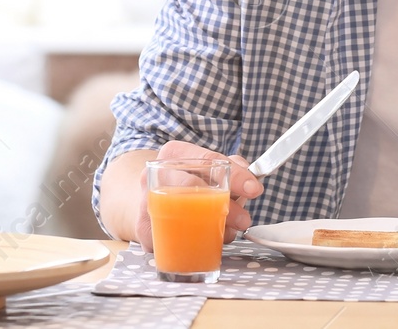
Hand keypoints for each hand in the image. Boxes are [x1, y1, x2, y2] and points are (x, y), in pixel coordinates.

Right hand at [135, 142, 264, 249]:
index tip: (255, 190)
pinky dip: (197, 243)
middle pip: (194, 190)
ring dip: (214, 229)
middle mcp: (154, 176)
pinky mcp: (143, 231)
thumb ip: (229, 166)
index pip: (207, 159)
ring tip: (230, 232)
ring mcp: (144, 204)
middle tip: (245, 220)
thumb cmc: (183, 180)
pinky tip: (209, 240)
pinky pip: (173, 241)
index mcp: (172, 154)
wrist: (148, 196)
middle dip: (226, 208)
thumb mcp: (204, 166)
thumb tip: (249, 177)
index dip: (235, 175)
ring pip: (183, 220)